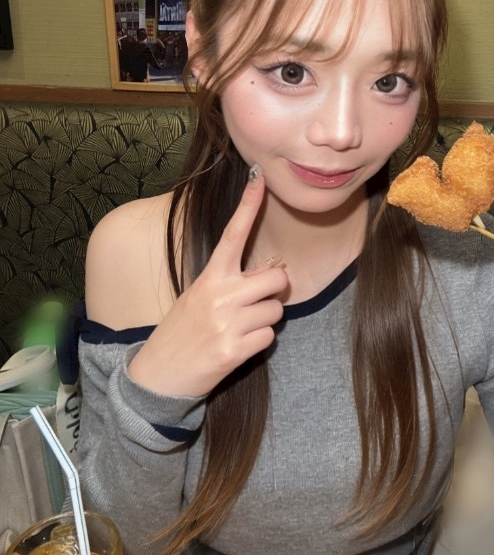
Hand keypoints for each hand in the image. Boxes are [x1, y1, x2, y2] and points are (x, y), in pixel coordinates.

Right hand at [128, 172, 287, 395]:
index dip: (249, 205)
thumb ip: (232, 283)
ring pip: (276, 312)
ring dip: (265, 321)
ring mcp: (227, 323)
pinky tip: (237, 348)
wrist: (156, 376)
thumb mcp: (199, 298)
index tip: (260, 178)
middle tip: (257, 302)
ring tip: (239, 329)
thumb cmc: (181, 333)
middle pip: (276, 280)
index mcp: (208, 277)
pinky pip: (269, 338)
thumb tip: (271, 271)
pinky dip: (259, 344)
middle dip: (276, 291)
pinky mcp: (233, 350)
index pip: (232, 234)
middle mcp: (219, 295)